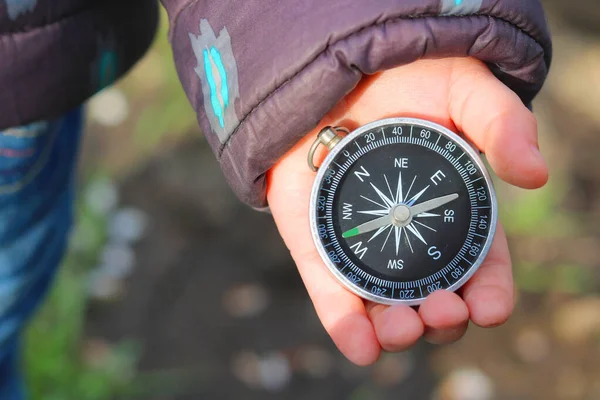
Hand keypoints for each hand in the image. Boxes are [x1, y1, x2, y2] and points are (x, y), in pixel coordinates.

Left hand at [266, 58, 547, 364]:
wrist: (336, 68)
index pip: (480, 268)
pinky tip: (361, 344)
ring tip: (404, 330)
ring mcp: (363, 244)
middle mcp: (411, 240)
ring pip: (383, 305)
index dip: (489, 293)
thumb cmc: (408, 78)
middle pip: (433, 297)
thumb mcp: (464, 89)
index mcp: (455, 216)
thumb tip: (533, 174)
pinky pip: (328, 289)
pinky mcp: (317, 242)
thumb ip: (501, 123)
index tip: (490, 307)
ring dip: (396, 330)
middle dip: (442, 318)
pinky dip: (344, 322)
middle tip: (442, 312)